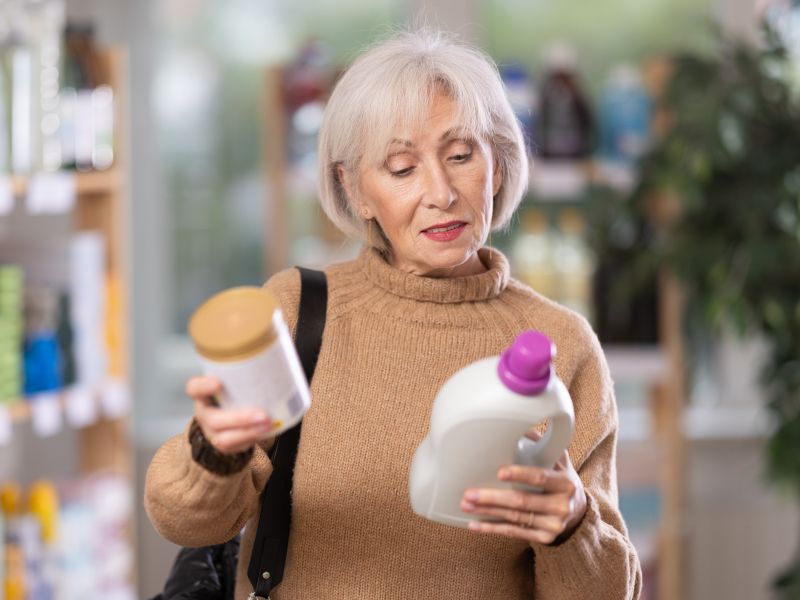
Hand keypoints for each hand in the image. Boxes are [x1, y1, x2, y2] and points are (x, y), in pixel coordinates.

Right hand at [186, 376, 273, 454]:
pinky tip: (267, 430)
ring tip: (268, 424)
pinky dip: (253, 438)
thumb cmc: (233, 392)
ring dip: (249, 432)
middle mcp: (204, 414)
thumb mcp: (233, 381)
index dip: (203, 387)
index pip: (194, 388)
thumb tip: (271, 359)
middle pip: (214, 419)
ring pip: (224, 438)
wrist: (228, 416)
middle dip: (239, 418)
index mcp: (202, 394)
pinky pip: (236, 447)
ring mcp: (212, 432)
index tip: (218, 383)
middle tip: (262, 414)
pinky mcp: (223, 445)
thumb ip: (243, 373)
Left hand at [460, 449, 586, 544]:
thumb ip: (541, 442)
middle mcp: (561, 506)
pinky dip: (492, 528)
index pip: (540, 477)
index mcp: (564, 483)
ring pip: (514, 518)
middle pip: (522, 502)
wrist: (577, 512)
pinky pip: (514, 533)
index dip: (520, 474)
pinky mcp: (544, 538)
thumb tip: (518, 422)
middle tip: (469, 493)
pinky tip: (474, 525)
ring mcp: (553, 525)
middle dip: (492, 497)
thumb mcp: (559, 460)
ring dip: (487, 512)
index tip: (499, 472)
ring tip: (466, 505)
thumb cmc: (560, 480)